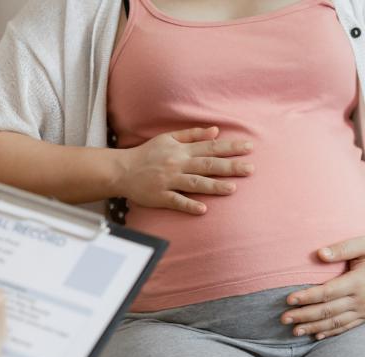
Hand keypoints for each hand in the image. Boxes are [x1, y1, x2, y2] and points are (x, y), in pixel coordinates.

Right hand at [116, 126, 254, 214]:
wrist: (122, 170)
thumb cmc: (147, 154)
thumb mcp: (167, 138)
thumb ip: (192, 135)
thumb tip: (215, 131)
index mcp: (180, 150)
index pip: (210, 147)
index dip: (230, 147)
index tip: (249, 148)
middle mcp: (177, 164)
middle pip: (207, 165)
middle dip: (229, 166)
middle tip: (250, 169)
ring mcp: (168, 181)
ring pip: (194, 183)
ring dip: (213, 186)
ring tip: (233, 189)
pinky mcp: (160, 196)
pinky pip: (176, 201)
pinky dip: (189, 205)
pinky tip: (203, 209)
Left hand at [281, 236, 364, 339]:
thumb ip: (343, 249)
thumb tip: (320, 254)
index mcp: (357, 282)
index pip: (327, 292)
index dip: (307, 297)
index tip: (288, 300)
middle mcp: (361, 299)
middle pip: (327, 310)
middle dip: (304, 316)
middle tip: (283, 319)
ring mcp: (364, 310)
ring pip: (335, 322)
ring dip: (314, 327)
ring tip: (295, 331)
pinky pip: (347, 327)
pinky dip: (331, 332)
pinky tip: (316, 335)